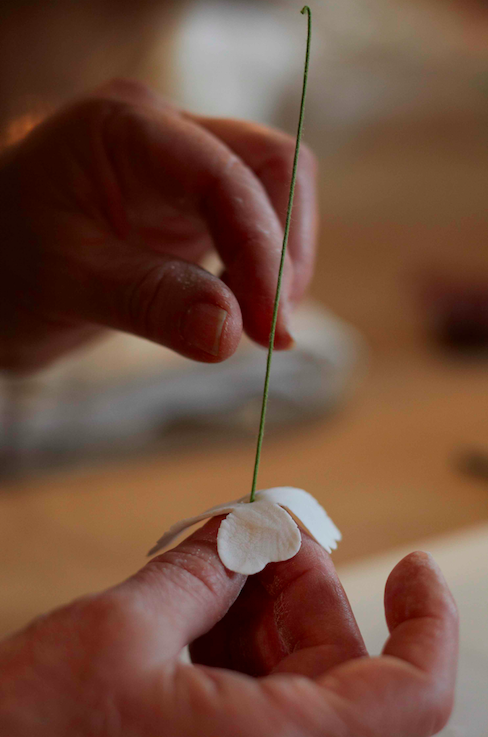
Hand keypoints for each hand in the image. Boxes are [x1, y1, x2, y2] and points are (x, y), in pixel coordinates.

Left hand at [0, 79, 317, 371]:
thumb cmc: (5, 262)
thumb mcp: (66, 281)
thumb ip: (149, 299)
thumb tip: (231, 332)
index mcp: (125, 128)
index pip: (225, 173)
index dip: (262, 249)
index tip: (270, 327)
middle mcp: (165, 135)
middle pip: (271, 167)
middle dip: (284, 250)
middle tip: (275, 332)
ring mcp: (184, 170)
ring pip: (272, 196)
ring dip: (280, 263)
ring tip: (260, 328)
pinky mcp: (193, 209)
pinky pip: (253, 228)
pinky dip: (262, 272)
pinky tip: (242, 312)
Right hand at [0, 519, 457, 735]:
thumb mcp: (121, 633)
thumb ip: (195, 573)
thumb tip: (238, 532)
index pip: (412, 694)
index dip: (427, 622)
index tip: (412, 565)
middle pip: (338, 667)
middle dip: (299, 586)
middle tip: (257, 529)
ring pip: (293, 678)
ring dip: (260, 609)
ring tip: (214, 559)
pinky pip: (254, 697)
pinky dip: (233, 641)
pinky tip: (197, 601)